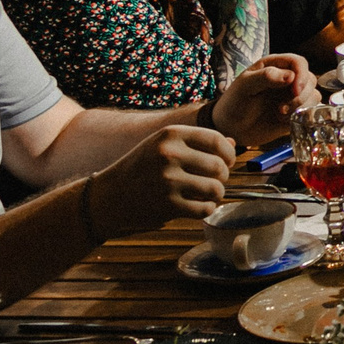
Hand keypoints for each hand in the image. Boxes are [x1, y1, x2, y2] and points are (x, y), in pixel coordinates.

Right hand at [91, 125, 231, 234]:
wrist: (110, 195)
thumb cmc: (142, 167)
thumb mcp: (164, 145)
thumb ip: (197, 142)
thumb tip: (233, 143)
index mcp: (171, 134)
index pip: (217, 140)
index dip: (229, 153)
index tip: (227, 161)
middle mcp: (170, 155)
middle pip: (219, 166)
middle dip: (223, 176)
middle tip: (216, 180)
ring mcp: (169, 181)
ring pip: (216, 189)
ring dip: (217, 194)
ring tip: (209, 194)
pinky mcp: (168, 205)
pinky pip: (205, 208)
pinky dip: (207, 209)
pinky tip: (199, 206)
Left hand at [208, 54, 315, 144]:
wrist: (230, 128)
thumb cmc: (233, 103)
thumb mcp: (244, 87)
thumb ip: (265, 77)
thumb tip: (291, 76)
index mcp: (275, 66)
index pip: (299, 62)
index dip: (301, 75)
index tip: (295, 90)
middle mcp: (286, 79)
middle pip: (310, 80)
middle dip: (301, 95)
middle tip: (281, 109)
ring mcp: (291, 96)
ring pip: (313, 96)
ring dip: (301, 107)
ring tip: (280, 114)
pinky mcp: (294, 113)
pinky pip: (310, 112)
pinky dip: (301, 117)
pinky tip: (284, 121)